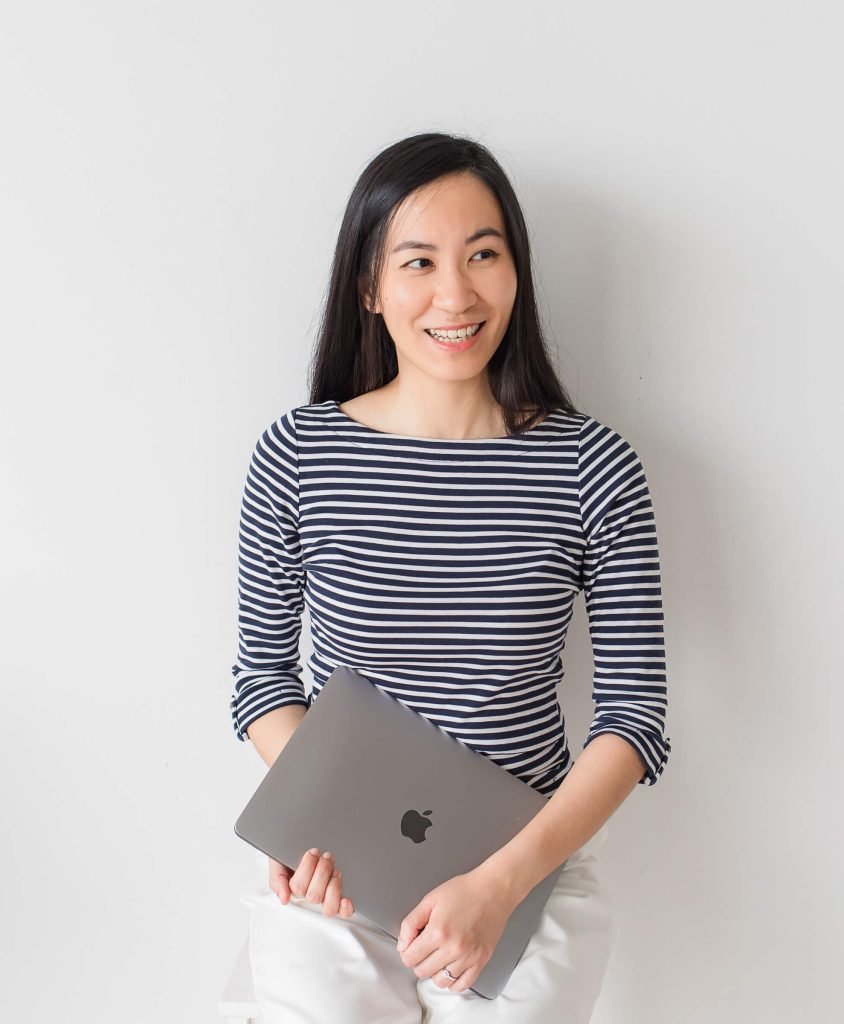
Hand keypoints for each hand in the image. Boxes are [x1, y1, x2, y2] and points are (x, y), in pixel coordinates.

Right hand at [269, 848, 354, 917]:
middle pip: (314, 896)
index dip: (307, 868)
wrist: (304, 845)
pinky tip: (346, 899)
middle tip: (324, 857)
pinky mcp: (339, 898)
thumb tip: (284, 898)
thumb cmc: (291, 856)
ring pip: (328, 907)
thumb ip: (277, 880)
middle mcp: (310, 896)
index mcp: (294, 891)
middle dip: (321, 872)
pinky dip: (345, 908)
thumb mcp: (278, 863)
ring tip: (333, 869)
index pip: (298, 888)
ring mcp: (325, 898)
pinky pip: (343, 913)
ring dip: (333, 885)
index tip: (312, 852)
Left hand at [395, 867, 516, 993]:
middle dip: (419, 960)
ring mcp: (469, 957)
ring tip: (439, 954)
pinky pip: (461, 985)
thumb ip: (410, 923)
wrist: (493, 890)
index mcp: (438, 931)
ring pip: (440, 981)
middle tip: (425, 947)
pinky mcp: (481, 961)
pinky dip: (453, 981)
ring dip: (435, 970)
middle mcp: (453, 948)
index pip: (410, 958)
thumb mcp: (430, 900)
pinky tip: (451, 967)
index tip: (411, 945)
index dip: (406, 951)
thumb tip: (402, 945)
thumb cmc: (464, 891)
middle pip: (422, 971)